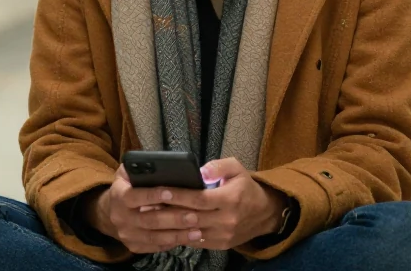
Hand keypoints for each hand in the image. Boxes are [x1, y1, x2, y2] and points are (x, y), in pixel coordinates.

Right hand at [84, 166, 206, 253]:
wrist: (110, 212)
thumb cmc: (127, 187)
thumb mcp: (127, 173)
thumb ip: (140, 168)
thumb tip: (163, 164)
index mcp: (119, 195)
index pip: (135, 196)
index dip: (154, 195)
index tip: (173, 194)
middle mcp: (120, 217)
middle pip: (149, 220)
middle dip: (174, 219)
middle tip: (195, 216)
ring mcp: (127, 234)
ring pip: (154, 238)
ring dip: (178, 235)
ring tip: (198, 231)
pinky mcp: (134, 246)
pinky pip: (156, 247)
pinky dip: (173, 243)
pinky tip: (189, 238)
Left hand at [140, 158, 287, 249]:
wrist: (264, 213)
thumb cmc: (245, 187)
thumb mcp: (237, 168)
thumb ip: (218, 166)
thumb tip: (200, 170)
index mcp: (230, 199)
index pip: (198, 199)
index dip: (178, 195)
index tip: (160, 190)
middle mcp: (227, 220)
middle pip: (191, 217)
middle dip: (167, 211)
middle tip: (147, 204)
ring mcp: (223, 235)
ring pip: (191, 232)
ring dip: (170, 225)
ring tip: (151, 215)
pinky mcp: (220, 245)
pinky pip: (195, 241)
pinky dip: (180, 234)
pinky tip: (165, 226)